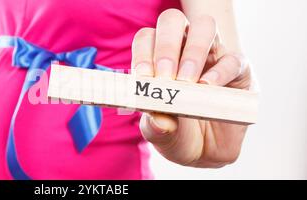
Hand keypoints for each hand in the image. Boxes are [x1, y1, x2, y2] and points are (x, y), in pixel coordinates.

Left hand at [131, 9, 253, 167]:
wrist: (206, 154)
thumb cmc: (177, 134)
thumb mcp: (160, 134)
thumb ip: (155, 126)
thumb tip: (158, 119)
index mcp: (157, 58)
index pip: (147, 38)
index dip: (142, 53)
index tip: (142, 78)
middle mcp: (183, 50)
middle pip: (172, 21)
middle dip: (166, 46)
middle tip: (164, 77)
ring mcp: (212, 56)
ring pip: (204, 27)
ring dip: (192, 51)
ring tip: (185, 82)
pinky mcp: (239, 71)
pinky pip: (232, 59)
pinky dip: (219, 72)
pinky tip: (207, 87)